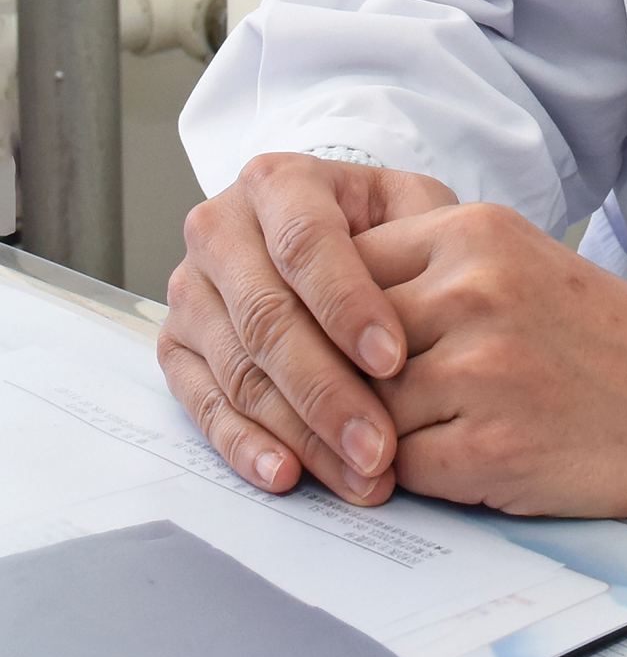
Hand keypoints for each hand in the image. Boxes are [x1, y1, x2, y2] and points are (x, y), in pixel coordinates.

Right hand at [160, 152, 456, 503]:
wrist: (334, 238)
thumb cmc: (383, 229)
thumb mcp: (413, 211)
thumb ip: (421, 239)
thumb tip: (423, 302)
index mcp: (278, 182)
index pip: (306, 243)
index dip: (348, 305)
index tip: (394, 360)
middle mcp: (220, 229)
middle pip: (267, 317)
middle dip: (327, 390)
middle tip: (379, 445)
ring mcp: (191, 290)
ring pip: (239, 370)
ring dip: (299, 432)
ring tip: (357, 474)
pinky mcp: (175, 346)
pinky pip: (203, 404)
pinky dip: (245, 445)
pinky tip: (286, 473)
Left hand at [355, 202, 626, 520]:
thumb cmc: (604, 341)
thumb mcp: (520, 266)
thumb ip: (429, 273)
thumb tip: (313, 309)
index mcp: (476, 232)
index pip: (342, 268)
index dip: (328, 317)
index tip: (334, 347)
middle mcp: (472, 289)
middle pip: (341, 341)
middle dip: (341, 382)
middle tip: (354, 406)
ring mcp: (479, 370)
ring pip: (361, 409)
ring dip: (375, 434)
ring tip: (425, 434)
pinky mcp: (487, 449)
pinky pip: (397, 470)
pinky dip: (413, 476)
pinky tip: (461, 465)